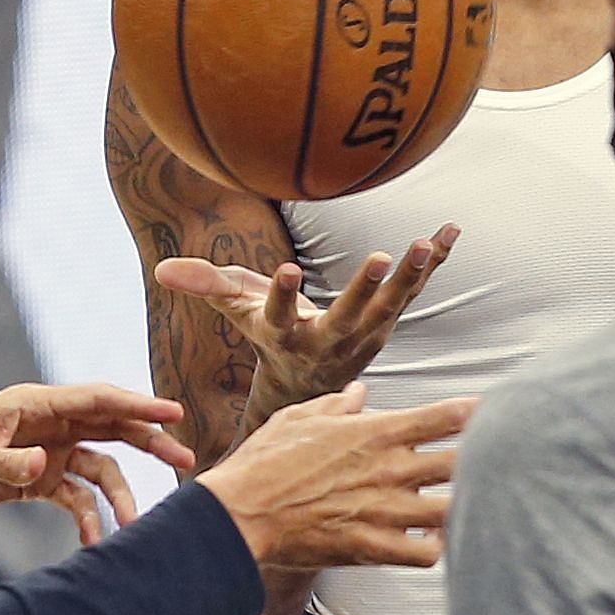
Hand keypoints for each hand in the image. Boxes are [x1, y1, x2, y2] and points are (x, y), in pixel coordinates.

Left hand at [0, 383, 194, 544]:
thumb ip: (3, 460)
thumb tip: (42, 464)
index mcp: (38, 405)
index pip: (98, 400)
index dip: (138, 404)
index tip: (173, 413)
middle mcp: (51, 425)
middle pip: (113, 428)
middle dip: (150, 442)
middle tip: (185, 461)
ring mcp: (48, 453)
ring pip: (100, 466)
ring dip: (121, 493)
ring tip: (138, 524)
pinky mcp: (37, 481)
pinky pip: (75, 498)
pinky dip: (88, 519)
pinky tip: (95, 544)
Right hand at [154, 223, 459, 410]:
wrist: (311, 383)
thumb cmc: (271, 333)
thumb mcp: (238, 311)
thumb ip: (206, 285)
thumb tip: (163, 270)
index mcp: (287, 335)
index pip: (282, 315)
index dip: (283, 294)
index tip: (286, 270)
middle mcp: (328, 341)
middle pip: (348, 316)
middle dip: (364, 290)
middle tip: (378, 260)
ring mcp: (364, 336)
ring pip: (390, 307)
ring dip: (410, 277)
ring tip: (425, 242)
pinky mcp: (388, 322)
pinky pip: (414, 290)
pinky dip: (434, 264)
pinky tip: (451, 231)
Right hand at [198, 383, 474, 569]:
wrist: (242, 514)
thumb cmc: (265, 461)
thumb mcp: (298, 418)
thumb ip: (336, 406)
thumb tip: (360, 394)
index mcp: (375, 433)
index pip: (443, 418)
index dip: (474, 414)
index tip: (487, 414)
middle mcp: (389, 470)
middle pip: (463, 463)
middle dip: (486, 460)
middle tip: (496, 462)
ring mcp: (384, 511)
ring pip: (453, 510)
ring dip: (466, 506)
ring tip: (473, 506)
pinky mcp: (373, 547)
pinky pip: (427, 554)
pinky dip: (437, 548)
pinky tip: (434, 542)